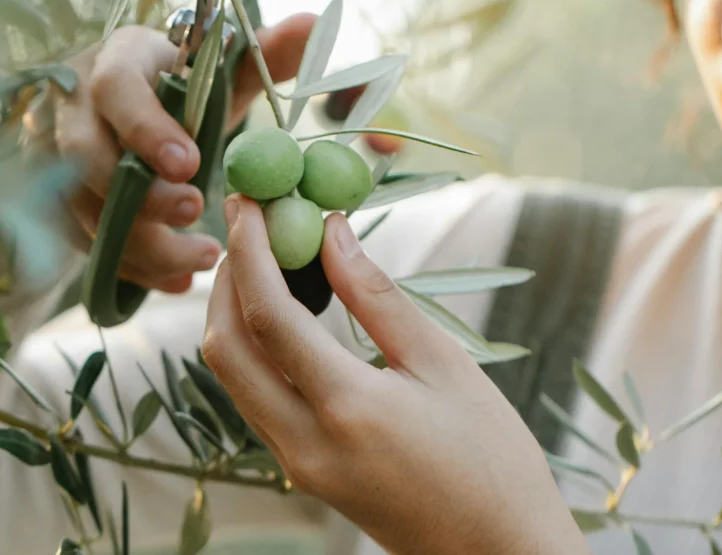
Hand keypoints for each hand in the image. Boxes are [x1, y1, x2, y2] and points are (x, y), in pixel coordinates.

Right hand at [43, 15, 314, 293]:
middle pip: (85, 157)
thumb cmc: (182, 86)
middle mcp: (74, 106)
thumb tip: (313, 23)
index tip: (191, 165)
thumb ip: (265, 52)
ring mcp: (56, 157)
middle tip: (195, 213)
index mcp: (116, 60)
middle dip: (139, 195)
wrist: (135, 105)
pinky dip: (132, 267)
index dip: (146, 129)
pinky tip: (176, 281)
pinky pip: (85, 242)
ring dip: (141, 243)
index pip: (114, 88)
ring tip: (202, 259)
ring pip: (82, 209)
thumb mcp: (221, 68)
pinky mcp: (58, 200)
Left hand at [202, 195, 590, 554]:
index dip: (249, 252)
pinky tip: (280, 313)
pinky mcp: (300, 471)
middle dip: (226, 279)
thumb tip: (331, 232)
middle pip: (225, 348)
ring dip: (233, 312)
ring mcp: (295, 463)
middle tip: (247, 226)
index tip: (248, 202)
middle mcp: (304, 442)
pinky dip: (252, 348)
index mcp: (346, 408)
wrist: (495, 554)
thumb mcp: (444, 365)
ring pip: (232, 376)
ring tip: (262, 258)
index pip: (268, 317)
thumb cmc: (492, 459)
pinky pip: (252, 399)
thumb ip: (377, 296)